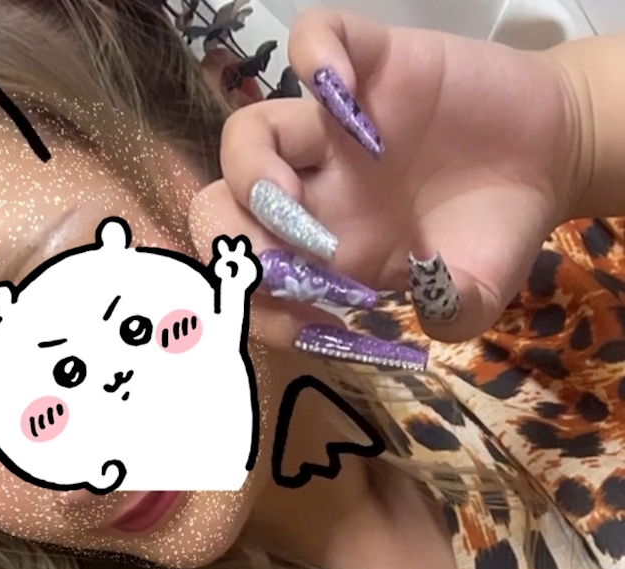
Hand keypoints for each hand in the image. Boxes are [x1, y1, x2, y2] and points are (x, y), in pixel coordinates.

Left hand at [188, 7, 582, 345]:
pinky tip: (347, 92)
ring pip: (250, 131)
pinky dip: (316, 56)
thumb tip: (425, 307)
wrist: (551, 158)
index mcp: (328, 254)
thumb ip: (451, 314)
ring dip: (253, 168)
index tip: (307, 321)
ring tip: (295, 195)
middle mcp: (317, 191)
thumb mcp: (479, 295)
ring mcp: (337, 127)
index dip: (259, 304)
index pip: (253, 276)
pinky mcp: (373, 62)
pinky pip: (316, 36)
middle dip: (234, 236)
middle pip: (226, 204)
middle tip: (284, 256)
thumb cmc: (499, 231)